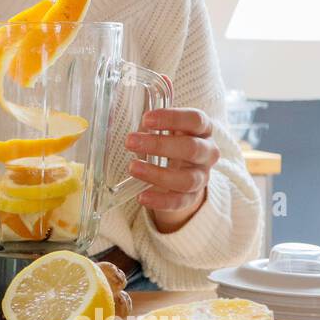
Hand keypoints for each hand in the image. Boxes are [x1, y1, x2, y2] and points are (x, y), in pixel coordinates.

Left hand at [125, 108, 219, 232]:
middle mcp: (208, 152)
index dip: (172, 118)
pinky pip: (180, 201)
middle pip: (191, 148)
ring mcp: (202, 175)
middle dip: (159, 145)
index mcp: (202, 129)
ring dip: (157, 174)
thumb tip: (111, 119)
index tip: (146, 119)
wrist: (184, 169)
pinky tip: (142, 196)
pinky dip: (161, 200)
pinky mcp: (193, 196)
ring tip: (132, 167)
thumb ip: (149, 124)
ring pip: (187, 179)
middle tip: (130, 141)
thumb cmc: (171, 141)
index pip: (195, 120)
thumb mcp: (165, 128)